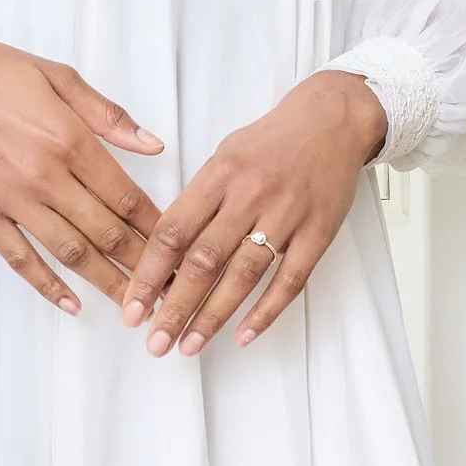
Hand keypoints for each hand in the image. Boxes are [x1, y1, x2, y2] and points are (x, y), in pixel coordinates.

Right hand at [0, 24, 164, 312]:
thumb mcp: (58, 76)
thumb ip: (108, 115)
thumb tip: (153, 145)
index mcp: (69, 138)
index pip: (127, 196)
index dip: (157, 227)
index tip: (178, 248)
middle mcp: (43, 174)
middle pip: (105, 232)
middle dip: (143, 265)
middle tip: (169, 290)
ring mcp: (10, 198)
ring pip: (69, 252)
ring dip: (106, 282)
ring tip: (134, 307)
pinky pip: (19, 258)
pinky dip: (47, 285)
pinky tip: (71, 303)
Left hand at [121, 69, 386, 356]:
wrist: (333, 119)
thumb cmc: (272, 141)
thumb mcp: (224, 156)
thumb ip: (198, 200)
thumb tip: (166, 253)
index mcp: (218, 175)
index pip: (173, 231)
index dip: (148, 274)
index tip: (132, 307)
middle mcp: (249, 195)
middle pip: (204, 260)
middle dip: (174, 307)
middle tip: (154, 342)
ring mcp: (287, 215)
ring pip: (243, 275)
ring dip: (213, 316)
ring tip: (189, 346)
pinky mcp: (318, 232)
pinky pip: (290, 280)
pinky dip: (266, 311)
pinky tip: (243, 336)